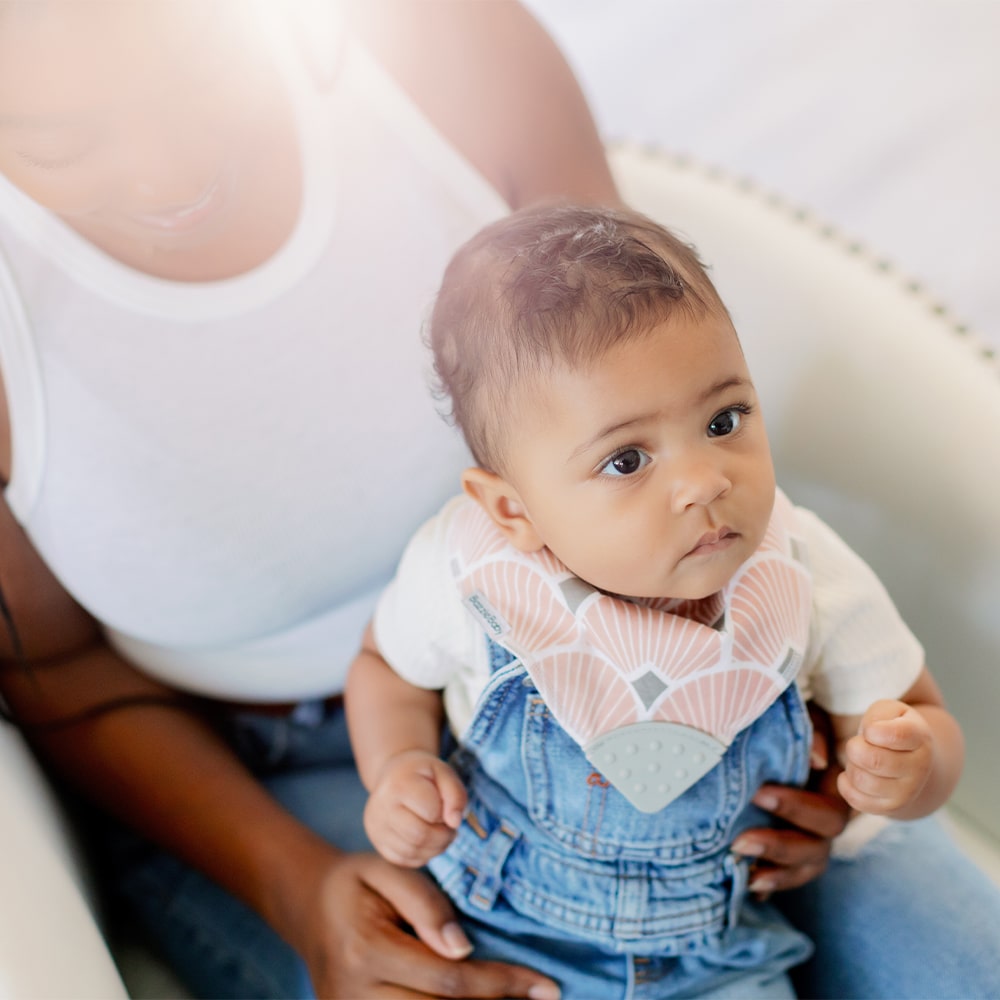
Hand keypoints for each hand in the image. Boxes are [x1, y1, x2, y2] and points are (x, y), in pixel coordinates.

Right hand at [301, 852, 560, 998]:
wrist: (309, 907)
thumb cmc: (357, 882)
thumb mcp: (388, 868)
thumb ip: (426, 903)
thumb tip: (463, 947)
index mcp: (366, 949)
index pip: (448, 979)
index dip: (501, 984)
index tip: (545, 985)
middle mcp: (355, 994)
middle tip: (544, 997)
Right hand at [364, 750, 467, 866]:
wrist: (394, 775)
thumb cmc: (422, 774)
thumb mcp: (443, 772)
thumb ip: (455, 794)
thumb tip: (454, 823)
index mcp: (398, 784)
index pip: (431, 811)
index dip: (445, 812)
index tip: (445, 804)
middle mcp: (380, 807)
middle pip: (420, 836)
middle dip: (443, 835)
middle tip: (450, 826)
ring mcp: (376, 827)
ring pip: (413, 852)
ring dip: (435, 847)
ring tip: (441, 832)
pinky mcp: (378, 843)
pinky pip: (405, 860)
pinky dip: (422, 855)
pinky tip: (428, 840)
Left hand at [732, 705, 849, 895]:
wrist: (784, 740)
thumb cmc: (796, 727)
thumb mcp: (808, 720)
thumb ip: (814, 734)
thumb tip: (819, 759)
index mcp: (835, 793)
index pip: (827, 812)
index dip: (796, 807)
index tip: (758, 793)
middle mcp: (826, 824)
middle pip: (815, 848)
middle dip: (778, 846)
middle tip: (740, 840)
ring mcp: (812, 842)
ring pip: (803, 869)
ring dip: (773, 872)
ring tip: (741, 870)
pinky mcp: (791, 855)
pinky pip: (785, 877)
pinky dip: (768, 884)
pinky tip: (746, 885)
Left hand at [836, 699, 933, 814]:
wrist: (910, 761)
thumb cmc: (892, 729)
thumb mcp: (888, 711)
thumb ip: (878, 715)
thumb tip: (870, 734)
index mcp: (920, 738)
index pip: (896, 735)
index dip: (873, 730)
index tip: (871, 730)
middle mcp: (920, 768)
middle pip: (872, 760)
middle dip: (855, 748)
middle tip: (859, 744)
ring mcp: (907, 792)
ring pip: (861, 780)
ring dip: (851, 765)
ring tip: (860, 759)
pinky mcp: (890, 808)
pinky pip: (856, 799)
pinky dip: (846, 784)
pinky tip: (856, 772)